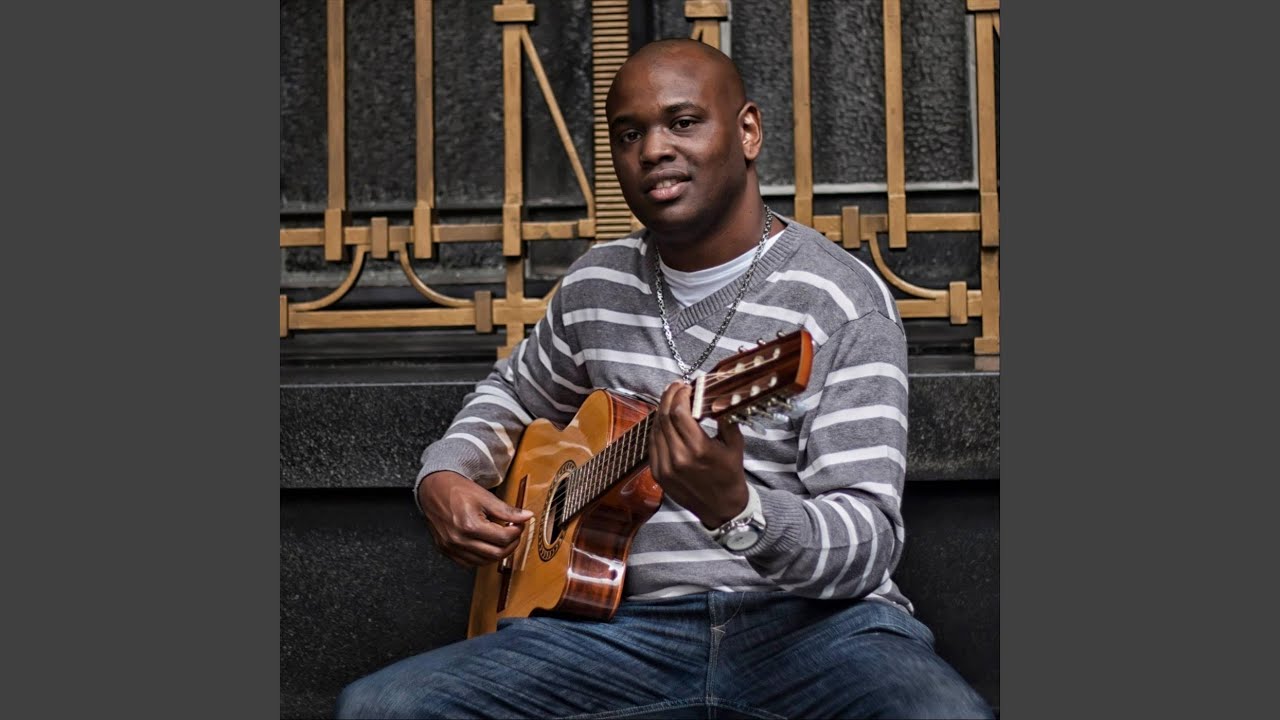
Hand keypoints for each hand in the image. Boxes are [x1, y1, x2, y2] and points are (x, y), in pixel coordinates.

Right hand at [417, 470, 532, 566]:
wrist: (434, 490)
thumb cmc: (458, 490)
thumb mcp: (486, 497)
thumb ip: (507, 510)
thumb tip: (527, 516)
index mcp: (469, 525)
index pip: (503, 538)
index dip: (517, 531)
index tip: (519, 524)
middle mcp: (459, 540)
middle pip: (496, 553)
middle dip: (511, 544)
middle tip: (514, 532)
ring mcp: (451, 548)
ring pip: (484, 561)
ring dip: (498, 552)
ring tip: (502, 537)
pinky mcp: (446, 551)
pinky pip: (470, 563)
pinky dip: (483, 557)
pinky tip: (487, 545)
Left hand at [648, 382, 748, 528]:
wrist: (722, 508)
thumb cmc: (730, 475)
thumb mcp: (735, 444)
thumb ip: (724, 418)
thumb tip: (715, 395)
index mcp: (699, 449)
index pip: (678, 412)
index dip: (679, 395)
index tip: (686, 386)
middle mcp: (679, 458)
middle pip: (664, 418)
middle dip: (668, 397)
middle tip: (675, 386)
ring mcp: (665, 467)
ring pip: (655, 429)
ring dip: (661, 411)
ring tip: (670, 399)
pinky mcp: (658, 474)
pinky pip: (652, 444)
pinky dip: (657, 428)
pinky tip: (664, 419)